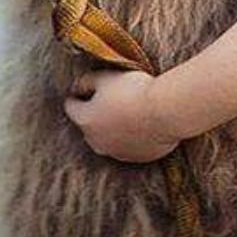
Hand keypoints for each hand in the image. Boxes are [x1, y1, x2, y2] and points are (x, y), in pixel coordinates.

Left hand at [63, 70, 179, 162]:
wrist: (164, 112)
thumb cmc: (134, 90)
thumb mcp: (106, 77)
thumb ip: (87, 81)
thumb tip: (78, 87)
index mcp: (86, 120)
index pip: (71, 107)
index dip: (76, 95)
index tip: (82, 90)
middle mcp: (96, 142)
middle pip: (89, 126)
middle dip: (95, 114)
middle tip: (109, 98)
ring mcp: (116, 153)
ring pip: (108, 138)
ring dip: (113, 127)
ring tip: (128, 111)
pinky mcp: (136, 158)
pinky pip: (128, 146)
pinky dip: (131, 136)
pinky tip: (142, 123)